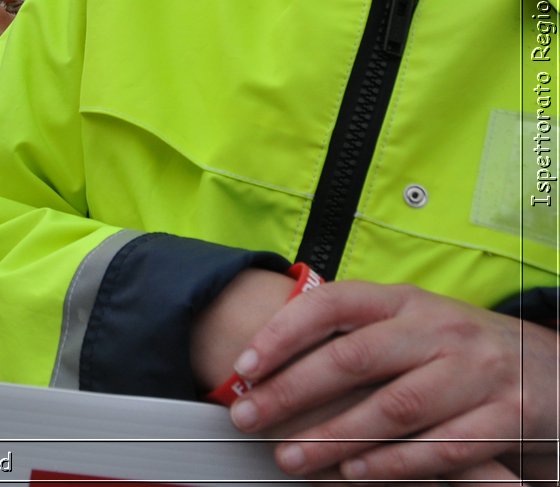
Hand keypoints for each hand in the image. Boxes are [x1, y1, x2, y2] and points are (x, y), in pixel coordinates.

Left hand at [226, 281, 556, 480]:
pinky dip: (397, 464)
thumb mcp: (415, 326)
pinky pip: (445, 445)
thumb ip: (358, 335)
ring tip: (292, 457)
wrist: (557, 371)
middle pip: (354, 358)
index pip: (332, 304)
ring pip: (394, 406)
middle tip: (247, 418)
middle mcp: (440, 329)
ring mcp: (476, 371)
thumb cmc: (464, 352)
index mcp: (407, 301)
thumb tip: (269, 361)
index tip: (242, 367)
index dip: (282, 333)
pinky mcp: (509, 415)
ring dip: (336, 437)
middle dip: (292, 391)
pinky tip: (358, 475)